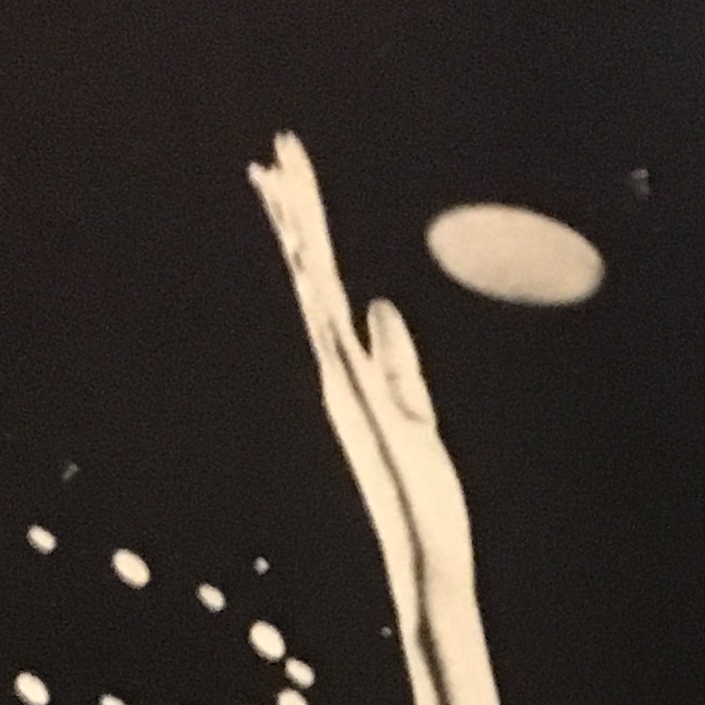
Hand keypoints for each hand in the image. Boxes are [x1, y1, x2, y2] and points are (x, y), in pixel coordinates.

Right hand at [248, 132, 474, 614]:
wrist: (427, 554)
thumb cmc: (423, 493)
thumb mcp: (414, 410)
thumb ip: (397, 358)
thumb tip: (378, 303)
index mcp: (349, 369)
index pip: (326, 285)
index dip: (310, 230)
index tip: (291, 177)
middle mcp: (337, 370)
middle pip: (312, 274)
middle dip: (296, 211)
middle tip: (277, 150)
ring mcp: (346, 385)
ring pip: (316, 292)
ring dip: (300, 233)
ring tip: (280, 177)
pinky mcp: (366, 403)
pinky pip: (338, 335)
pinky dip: (322, 295)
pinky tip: (311, 255)